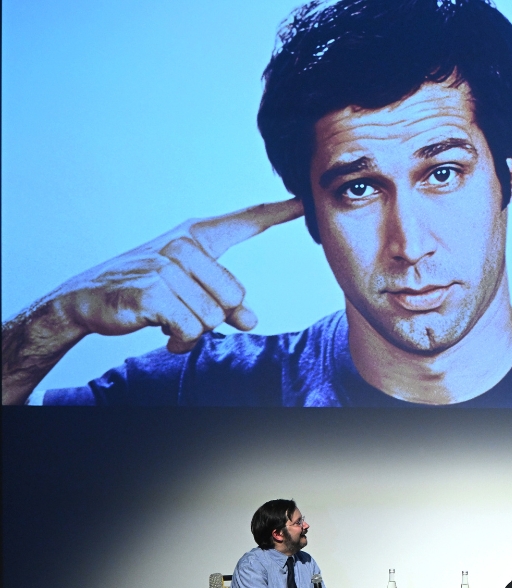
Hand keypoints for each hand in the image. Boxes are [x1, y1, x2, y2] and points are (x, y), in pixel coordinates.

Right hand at [54, 199, 302, 351]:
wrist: (84, 301)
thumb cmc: (143, 291)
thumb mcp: (188, 293)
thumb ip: (224, 303)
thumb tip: (251, 321)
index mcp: (195, 237)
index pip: (244, 222)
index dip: (278, 212)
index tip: (304, 200)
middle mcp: (183, 245)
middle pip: (234, 297)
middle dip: (213, 317)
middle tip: (182, 314)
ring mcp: (166, 266)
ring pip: (214, 317)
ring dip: (192, 332)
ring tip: (168, 322)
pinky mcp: (152, 292)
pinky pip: (191, 329)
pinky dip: (180, 341)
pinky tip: (162, 333)